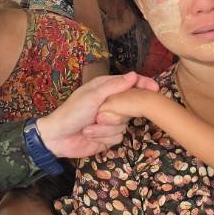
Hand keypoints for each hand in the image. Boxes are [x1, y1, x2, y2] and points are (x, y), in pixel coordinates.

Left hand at [37, 72, 158, 158]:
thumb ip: (114, 87)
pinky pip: (118, 137)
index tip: (156, 89)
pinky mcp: (108, 137)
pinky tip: (90, 135)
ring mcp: (111, 121)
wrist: (57, 138)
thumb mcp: (92, 97)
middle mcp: (111, 104)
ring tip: (89, 126)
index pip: (131, 83)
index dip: (144, 85)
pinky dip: (103, 138)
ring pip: (124, 125)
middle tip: (100, 114)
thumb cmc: (71, 113)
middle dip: (116, 114)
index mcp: (106, 89)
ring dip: (105, 128)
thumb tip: (134, 75)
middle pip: (131, 107)